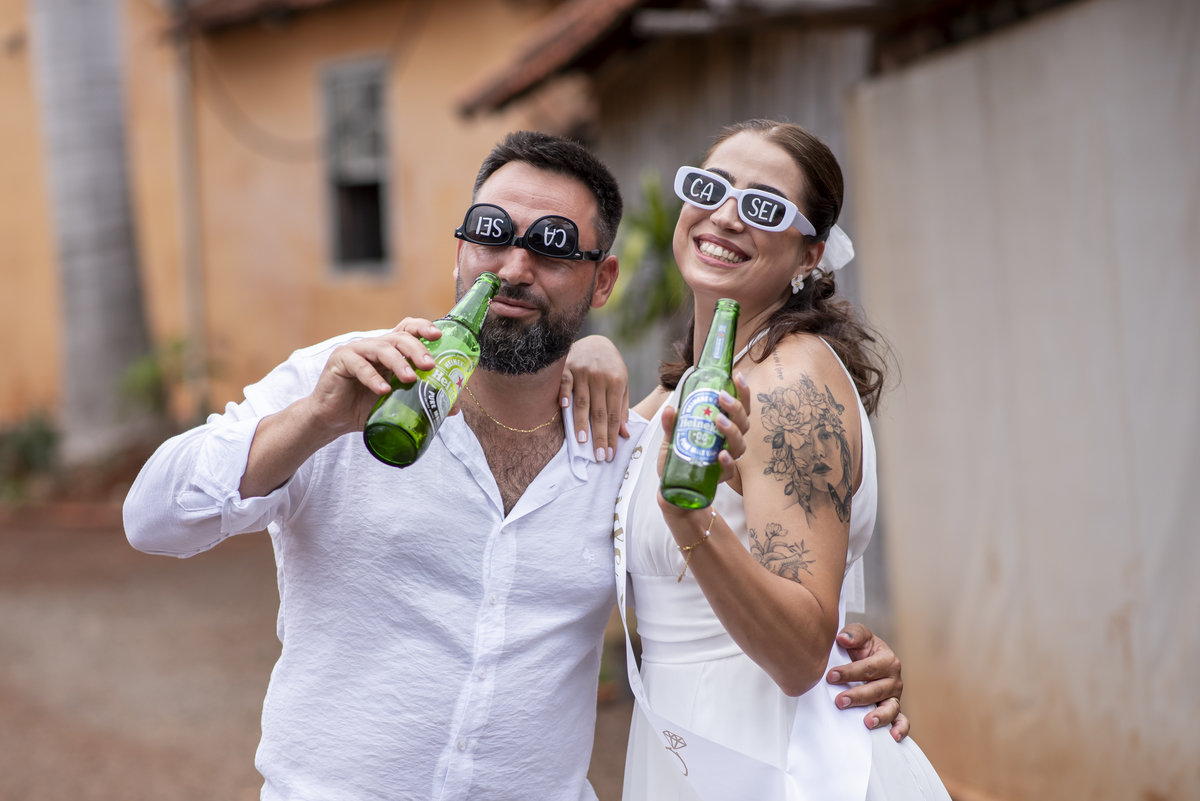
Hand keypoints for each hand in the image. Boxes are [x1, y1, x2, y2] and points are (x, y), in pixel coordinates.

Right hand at [306, 318, 442, 435]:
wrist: (334, 419)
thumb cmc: (366, 407)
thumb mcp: (398, 403)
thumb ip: (422, 401)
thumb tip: (454, 408)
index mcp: (390, 351)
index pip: (407, 330)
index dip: (422, 327)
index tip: (438, 335)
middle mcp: (375, 346)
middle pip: (399, 337)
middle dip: (416, 349)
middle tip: (429, 365)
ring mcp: (356, 351)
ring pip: (381, 348)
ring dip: (397, 363)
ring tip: (409, 379)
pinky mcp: (340, 361)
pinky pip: (359, 365)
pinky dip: (372, 378)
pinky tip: (382, 390)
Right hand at [560, 335, 629, 461]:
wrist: (596, 341)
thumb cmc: (611, 368)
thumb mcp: (622, 384)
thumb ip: (622, 407)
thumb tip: (624, 434)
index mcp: (617, 382)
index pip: (614, 415)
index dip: (612, 436)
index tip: (609, 454)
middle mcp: (601, 377)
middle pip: (599, 412)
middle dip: (599, 436)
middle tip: (597, 456)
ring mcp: (583, 371)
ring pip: (582, 402)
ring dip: (581, 423)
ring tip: (582, 441)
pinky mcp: (568, 367)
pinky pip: (565, 383)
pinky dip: (564, 395)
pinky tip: (564, 409)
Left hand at [656, 374, 751, 491]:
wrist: (673, 490)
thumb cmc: (679, 460)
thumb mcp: (671, 439)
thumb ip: (672, 424)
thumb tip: (669, 409)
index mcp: (722, 429)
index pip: (739, 409)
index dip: (743, 393)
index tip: (737, 376)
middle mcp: (728, 443)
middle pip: (743, 423)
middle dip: (735, 408)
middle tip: (722, 398)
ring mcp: (727, 460)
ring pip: (739, 444)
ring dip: (731, 430)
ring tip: (718, 421)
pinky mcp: (720, 477)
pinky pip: (731, 469)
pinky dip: (728, 461)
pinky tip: (721, 455)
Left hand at [826, 623, 908, 740]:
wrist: (865, 658)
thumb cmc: (861, 647)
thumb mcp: (859, 635)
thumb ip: (853, 634)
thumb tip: (843, 639)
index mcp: (887, 659)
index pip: (868, 668)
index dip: (849, 672)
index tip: (831, 676)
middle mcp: (894, 679)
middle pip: (877, 690)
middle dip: (857, 696)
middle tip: (839, 701)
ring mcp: (894, 696)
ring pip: (890, 708)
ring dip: (879, 716)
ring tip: (867, 722)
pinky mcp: (893, 709)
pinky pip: (901, 721)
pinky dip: (901, 729)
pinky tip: (893, 736)